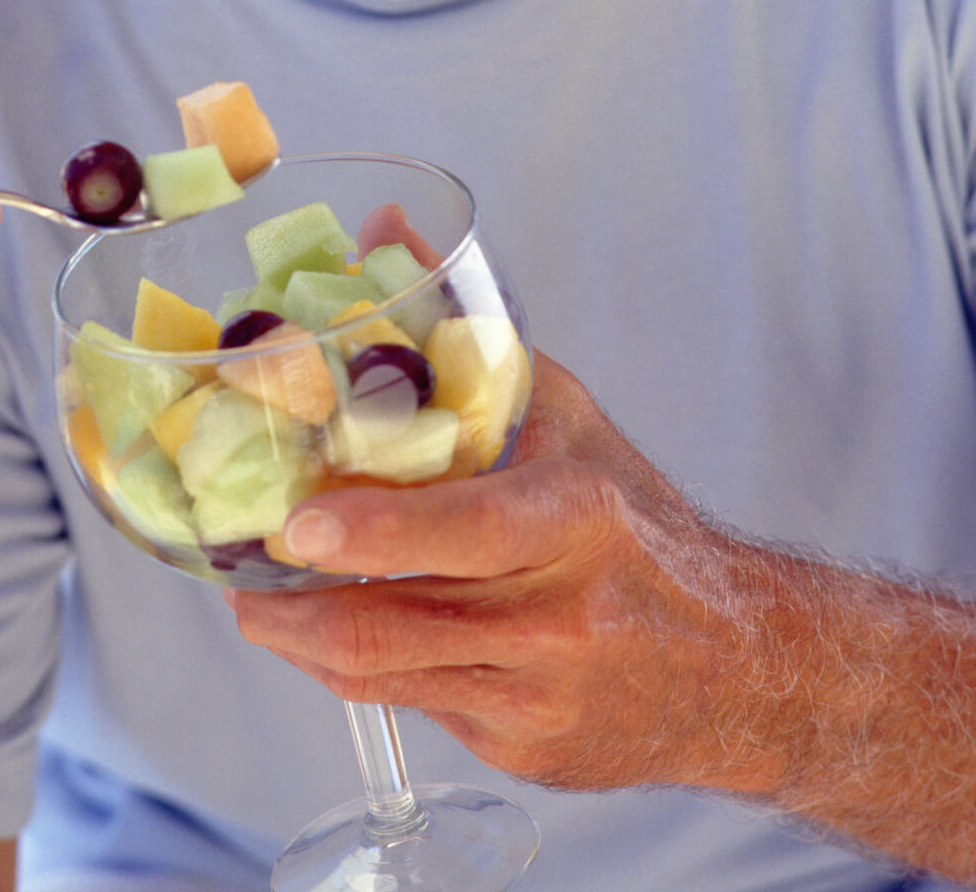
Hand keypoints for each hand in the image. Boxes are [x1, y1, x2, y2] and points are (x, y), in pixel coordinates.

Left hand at [231, 352, 772, 796]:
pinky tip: (340, 633)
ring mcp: (538, 696)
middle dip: (290, 608)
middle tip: (236, 570)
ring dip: (304, 642)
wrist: (742, 666)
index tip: (291, 527)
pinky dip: (362, 669)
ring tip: (261, 603)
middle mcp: (559, 617)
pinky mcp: (522, 749)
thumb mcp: (567, 417)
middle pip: (393, 626)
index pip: (464, 530)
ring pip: (383, 678)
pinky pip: (412, 707)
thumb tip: (382, 228)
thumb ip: (467, 330)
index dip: (370, 534)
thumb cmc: (636, 525)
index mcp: (577, 519)